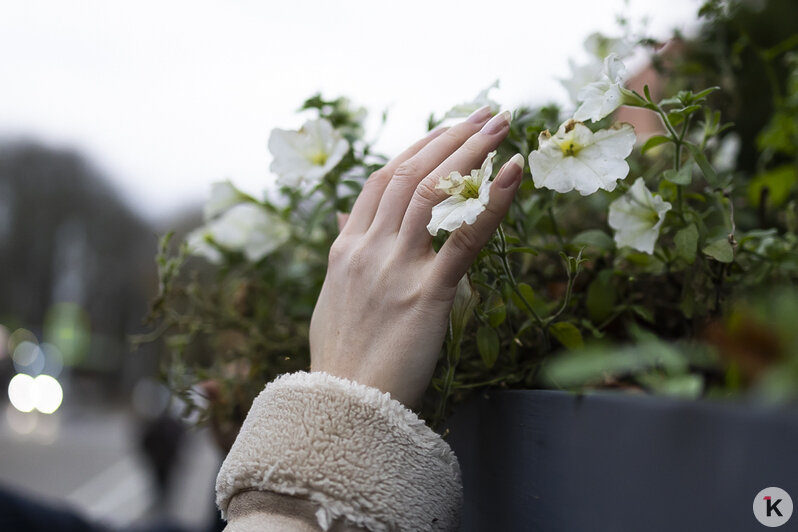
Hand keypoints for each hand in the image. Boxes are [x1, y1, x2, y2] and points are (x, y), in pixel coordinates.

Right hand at [309, 106, 522, 407]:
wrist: (342, 405)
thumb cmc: (340, 357)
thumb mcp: (332, 295)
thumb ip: (344, 250)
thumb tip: (343, 218)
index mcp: (347, 247)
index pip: (383, 180)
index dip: (418, 147)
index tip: (447, 128)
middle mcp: (368, 248)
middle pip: (411, 174)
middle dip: (451, 137)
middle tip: (486, 112)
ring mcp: (395, 268)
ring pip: (433, 193)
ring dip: (471, 152)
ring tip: (502, 123)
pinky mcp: (427, 294)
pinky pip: (463, 239)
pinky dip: (490, 202)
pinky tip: (513, 172)